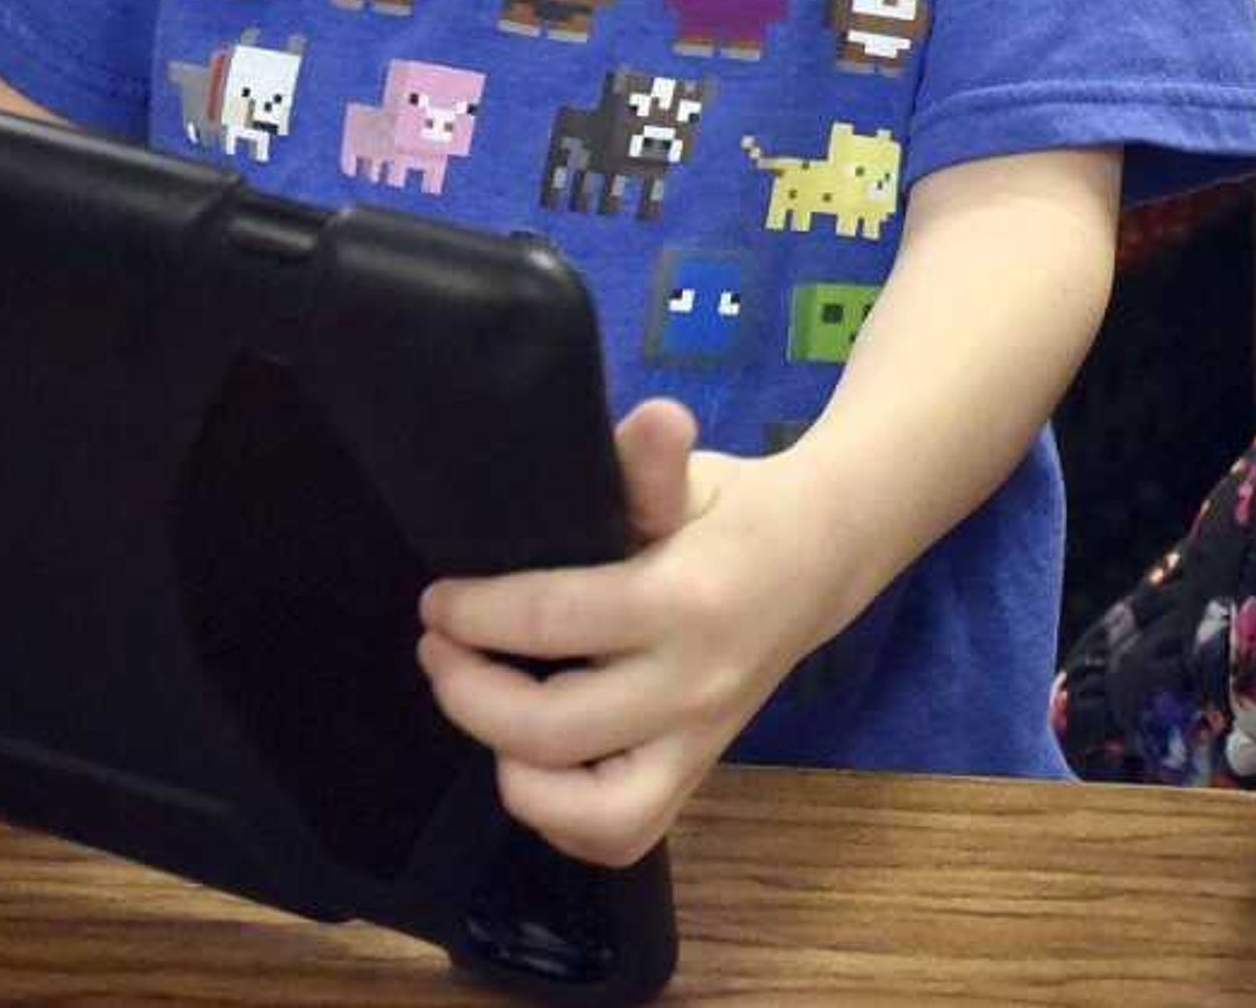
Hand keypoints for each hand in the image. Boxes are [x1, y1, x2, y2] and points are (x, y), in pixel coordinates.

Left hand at [418, 399, 852, 867]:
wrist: (818, 561)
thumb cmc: (735, 512)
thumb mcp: (694, 477)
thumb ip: (651, 466)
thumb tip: (654, 419)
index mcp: (688, 601)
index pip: (552, 621)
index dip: (474, 614)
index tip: (437, 600)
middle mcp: (694, 686)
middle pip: (550, 729)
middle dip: (469, 692)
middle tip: (439, 649)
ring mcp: (699, 743)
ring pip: (588, 812)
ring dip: (514, 770)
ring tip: (484, 710)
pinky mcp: (697, 775)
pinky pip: (618, 836)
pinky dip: (560, 814)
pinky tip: (532, 758)